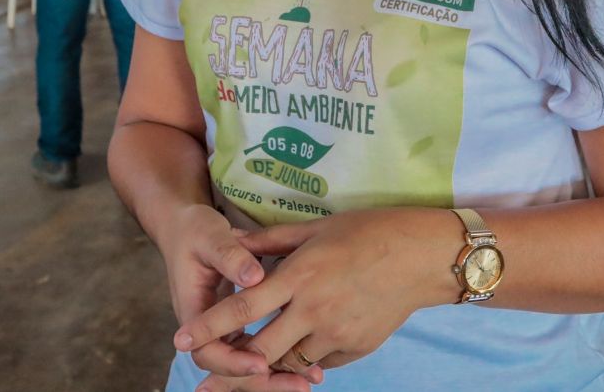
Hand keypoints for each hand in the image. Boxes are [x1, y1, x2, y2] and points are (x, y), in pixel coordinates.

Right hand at [156, 205, 313, 391]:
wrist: (184, 227)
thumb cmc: (195, 230)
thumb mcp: (210, 236)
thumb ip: (231, 256)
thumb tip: (255, 277)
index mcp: (194, 309)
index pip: (208, 352)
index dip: (233, 362)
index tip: (262, 362)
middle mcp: (206, 327)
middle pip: (230, 369)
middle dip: (263, 380)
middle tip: (300, 385)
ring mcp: (222, 327)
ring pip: (245, 361)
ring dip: (275, 374)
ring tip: (311, 381)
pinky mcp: (236, 323)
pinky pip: (254, 348)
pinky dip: (277, 357)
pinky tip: (308, 364)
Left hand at [175, 208, 453, 383]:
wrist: (422, 256)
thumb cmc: (368, 231)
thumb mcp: (316, 228)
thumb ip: (270, 242)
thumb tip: (235, 246)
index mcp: (299, 275)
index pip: (243, 307)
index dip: (210, 326)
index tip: (181, 339)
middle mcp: (314, 309)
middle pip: (259, 351)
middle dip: (230, 367)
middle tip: (206, 377)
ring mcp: (336, 333)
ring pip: (288, 363)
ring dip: (269, 363)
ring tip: (253, 360)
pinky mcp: (355, 348)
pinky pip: (319, 363)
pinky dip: (305, 360)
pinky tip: (302, 345)